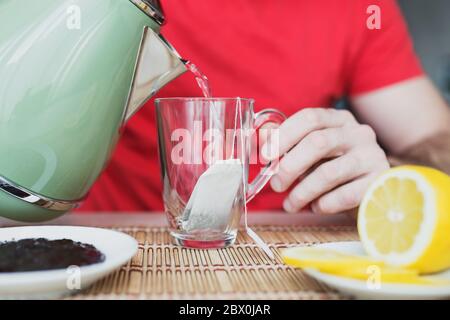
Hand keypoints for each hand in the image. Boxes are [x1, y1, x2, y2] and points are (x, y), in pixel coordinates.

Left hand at [261, 108, 389, 213]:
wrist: (375, 190)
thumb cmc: (335, 168)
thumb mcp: (312, 152)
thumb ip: (288, 144)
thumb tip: (259, 140)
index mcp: (339, 120)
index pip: (309, 118)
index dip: (284, 135)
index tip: (265, 156)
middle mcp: (359, 133)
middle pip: (318, 142)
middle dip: (290, 166)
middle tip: (276, 185)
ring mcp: (372, 156)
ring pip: (328, 172)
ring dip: (302, 192)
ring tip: (291, 204)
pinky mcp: (379, 182)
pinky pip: (344, 195)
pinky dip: (324, 204)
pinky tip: (316, 207)